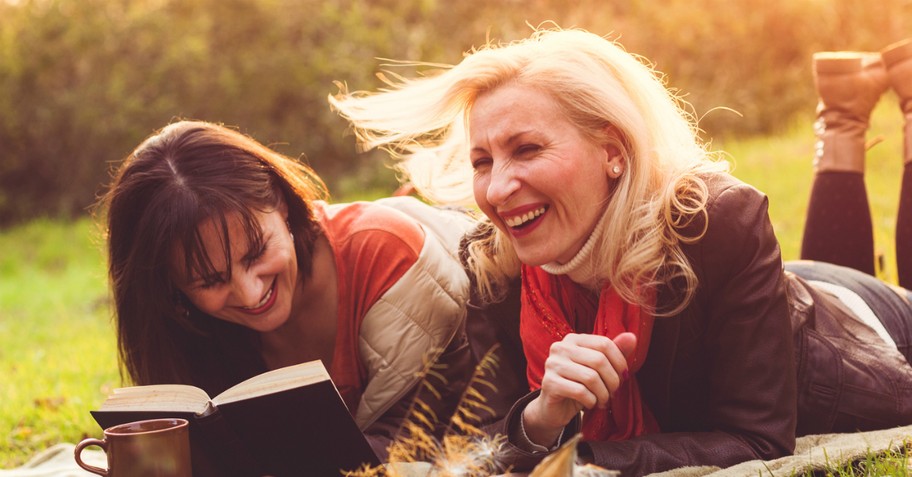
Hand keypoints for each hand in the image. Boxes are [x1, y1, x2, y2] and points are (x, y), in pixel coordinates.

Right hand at [521, 332, 635, 445]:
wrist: (555, 408)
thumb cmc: (579, 385)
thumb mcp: (599, 369)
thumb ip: (615, 352)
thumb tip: (632, 337)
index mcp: (573, 339)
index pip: (604, 344)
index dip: (619, 362)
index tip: (623, 377)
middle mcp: (560, 348)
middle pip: (599, 360)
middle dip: (613, 381)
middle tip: (613, 393)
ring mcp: (553, 364)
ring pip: (591, 377)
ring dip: (603, 394)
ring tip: (603, 401)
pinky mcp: (549, 383)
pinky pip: (580, 392)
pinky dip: (591, 401)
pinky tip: (590, 404)